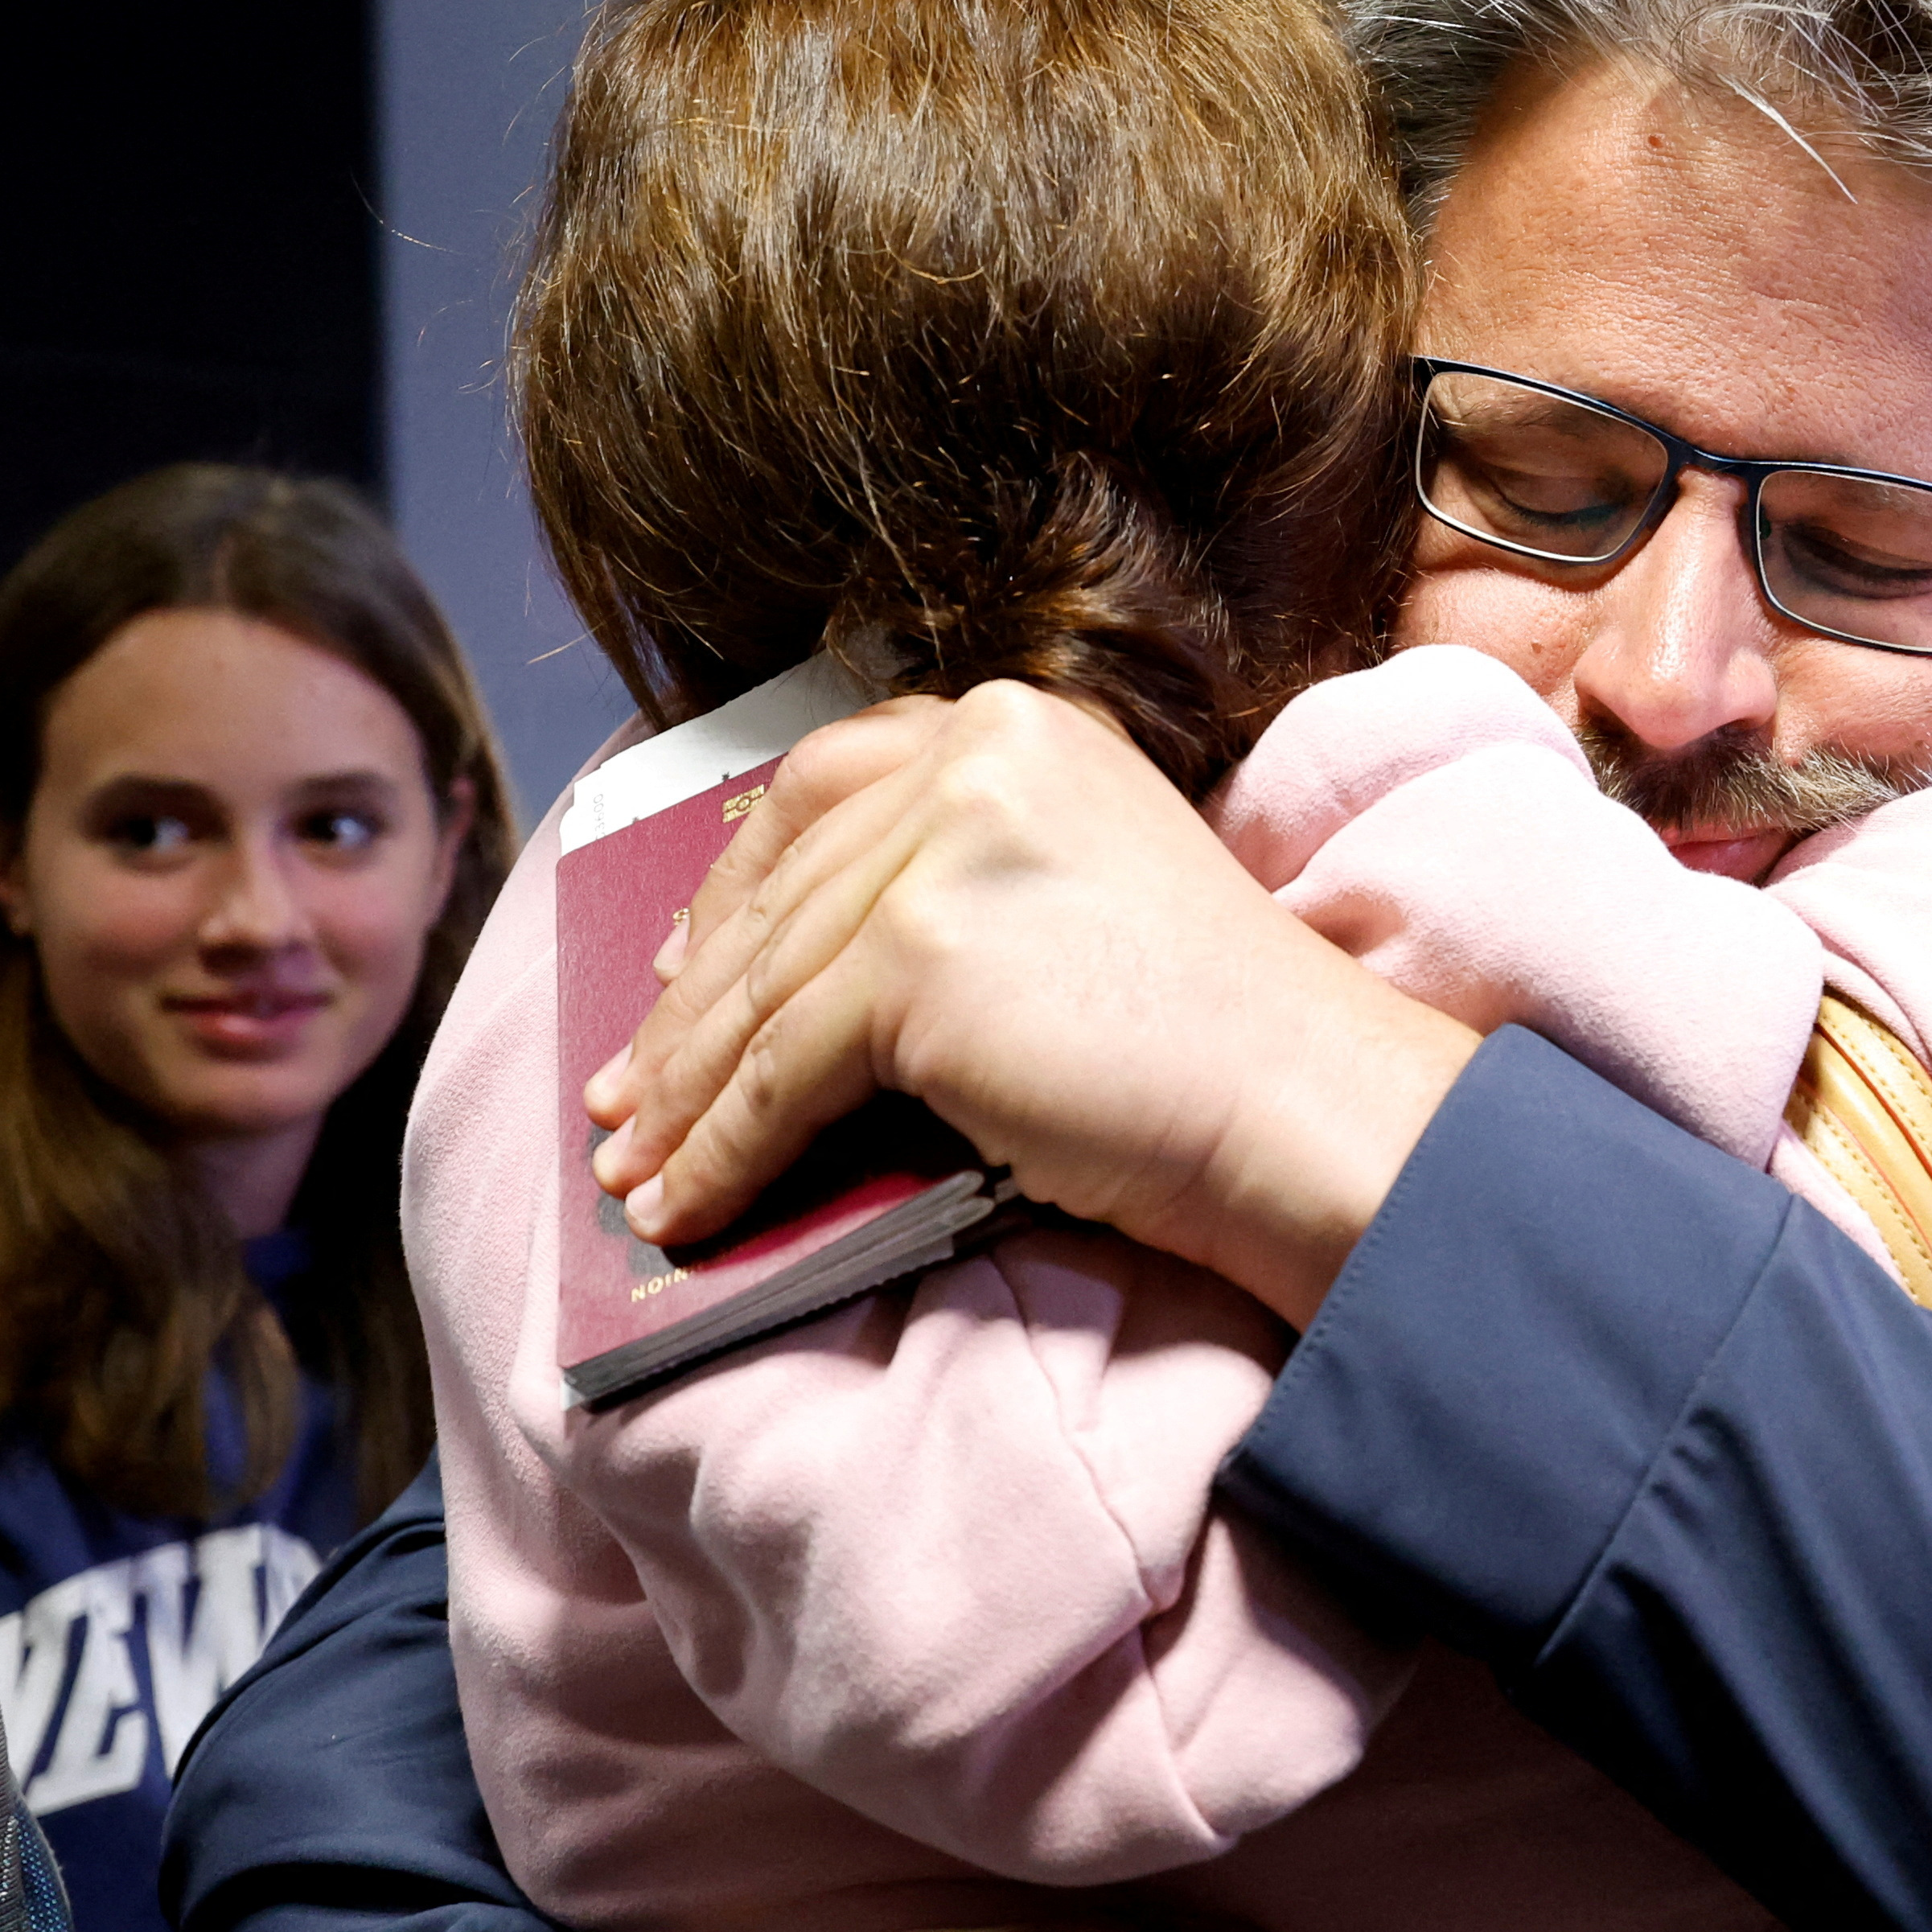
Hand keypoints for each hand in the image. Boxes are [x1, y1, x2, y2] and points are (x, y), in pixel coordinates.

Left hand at [584, 681, 1478, 1315]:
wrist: (1307, 1105)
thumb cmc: (1214, 1037)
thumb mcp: (1075, 894)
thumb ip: (954, 883)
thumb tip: (787, 971)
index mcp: (1016, 726)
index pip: (821, 793)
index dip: (733, 893)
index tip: (680, 972)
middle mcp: (975, 753)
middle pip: (776, 894)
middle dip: (685, 1012)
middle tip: (623, 1096)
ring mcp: (945, 848)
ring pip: (765, 991)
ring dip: (686, 1098)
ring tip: (637, 1174)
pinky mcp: (919, 959)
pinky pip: (780, 1074)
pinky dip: (724, 1151)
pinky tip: (692, 1206)